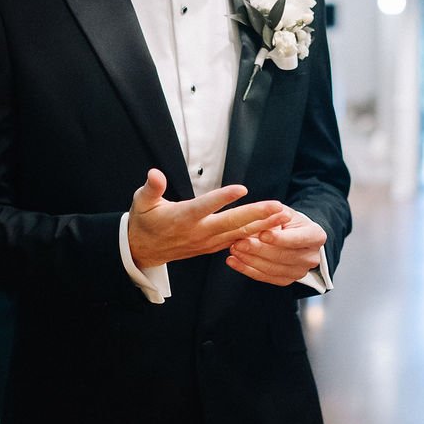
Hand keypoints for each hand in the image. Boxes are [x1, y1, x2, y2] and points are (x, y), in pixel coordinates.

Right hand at [128, 169, 285, 269]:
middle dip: (257, 215)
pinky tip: (272, 229)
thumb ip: (151, 187)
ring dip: (263, 225)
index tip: (241, 189)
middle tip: (277, 206)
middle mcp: (198, 232)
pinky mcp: (213, 246)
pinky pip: (238, 241)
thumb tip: (155, 173)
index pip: (205, 207)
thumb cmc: (144, 222)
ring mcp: (208, 242)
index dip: (223, 198)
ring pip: (239, 234)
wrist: (144, 251)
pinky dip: (256, 236)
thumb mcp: (141, 202)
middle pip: (231, 223)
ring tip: (283, 216)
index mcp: (182, 218)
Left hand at [226, 204, 325, 286]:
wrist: (290, 234)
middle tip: (238, 243)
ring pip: (272, 269)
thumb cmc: (286, 220)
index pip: (297, 239)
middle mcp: (312, 257)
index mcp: (316, 236)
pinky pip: (265, 277)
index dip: (279, 238)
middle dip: (258, 250)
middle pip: (283, 256)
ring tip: (233, 250)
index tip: (262, 234)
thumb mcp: (282, 211)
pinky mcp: (286, 280)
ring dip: (249, 260)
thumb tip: (263, 214)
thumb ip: (273, 215)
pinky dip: (246, 270)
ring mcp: (300, 271)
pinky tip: (233, 261)